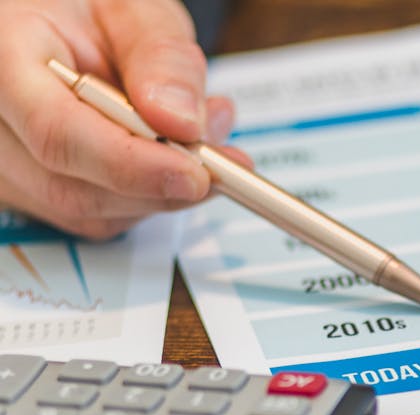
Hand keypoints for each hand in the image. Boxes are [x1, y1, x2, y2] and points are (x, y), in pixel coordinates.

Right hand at [0, 0, 240, 238]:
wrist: (55, 19)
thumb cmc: (82, 7)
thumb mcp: (132, 7)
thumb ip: (161, 57)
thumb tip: (182, 121)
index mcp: (1, 55)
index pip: (56, 132)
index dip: (132, 165)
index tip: (195, 173)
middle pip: (72, 187)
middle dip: (160, 187)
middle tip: (222, 162)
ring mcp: (4, 162)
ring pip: (87, 211)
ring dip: (159, 193)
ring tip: (201, 142)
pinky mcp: (28, 187)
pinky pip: (93, 214)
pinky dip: (144, 197)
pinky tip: (170, 157)